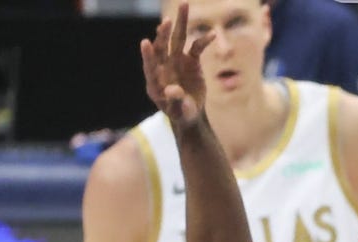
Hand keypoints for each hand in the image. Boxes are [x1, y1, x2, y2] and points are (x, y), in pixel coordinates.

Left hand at [141, 3, 214, 130]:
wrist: (189, 112)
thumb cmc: (180, 114)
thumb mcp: (179, 112)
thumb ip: (175, 102)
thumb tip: (172, 90)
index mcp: (155, 82)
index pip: (150, 66)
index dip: (148, 55)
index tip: (145, 43)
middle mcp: (164, 66)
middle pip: (162, 47)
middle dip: (163, 34)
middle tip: (166, 22)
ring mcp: (177, 61)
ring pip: (177, 39)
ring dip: (180, 23)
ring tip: (184, 5)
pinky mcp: (191, 60)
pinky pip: (197, 47)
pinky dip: (204, 41)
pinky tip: (212, 34)